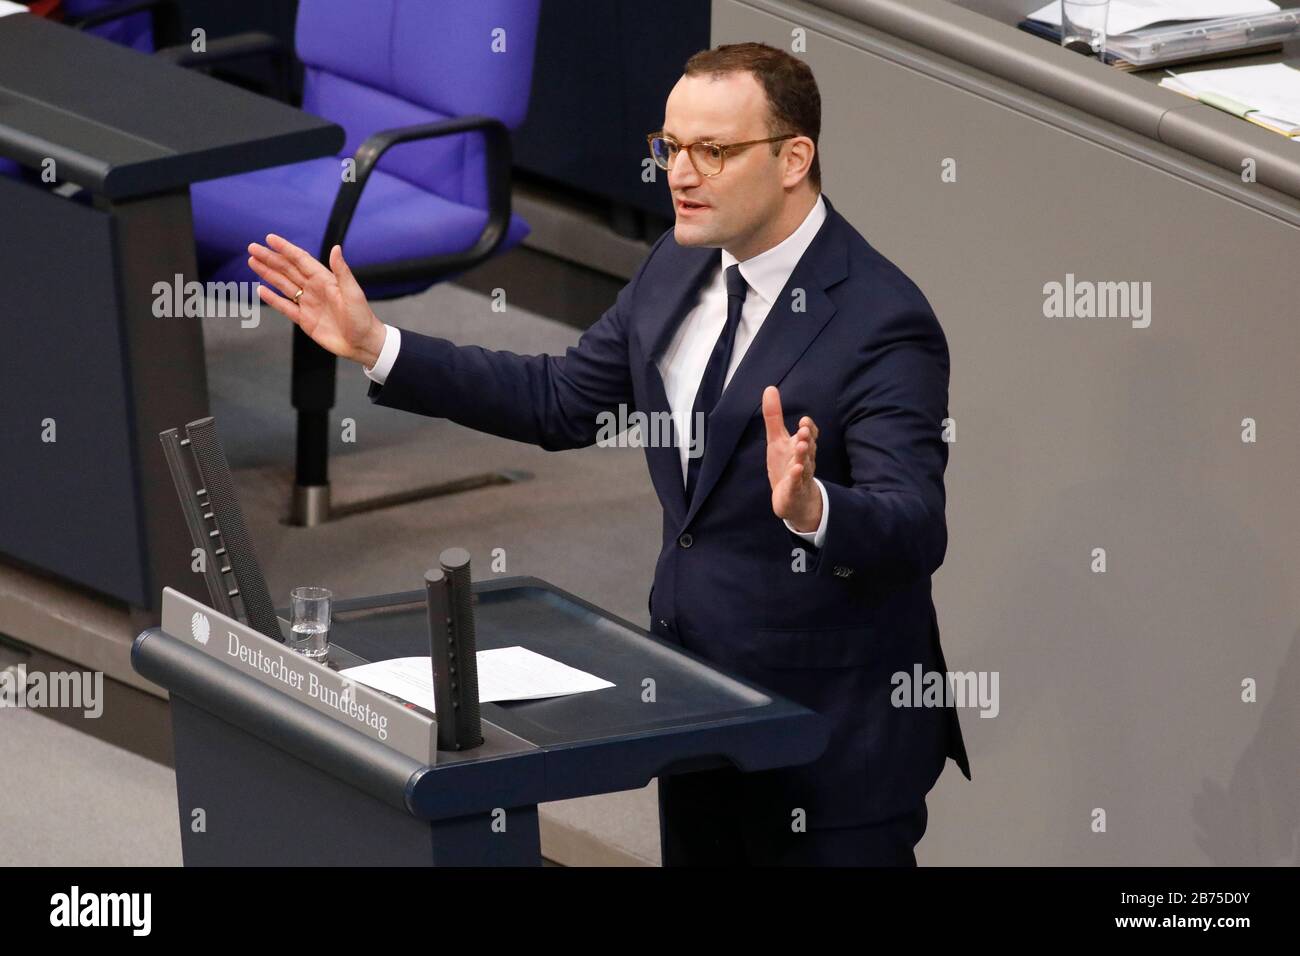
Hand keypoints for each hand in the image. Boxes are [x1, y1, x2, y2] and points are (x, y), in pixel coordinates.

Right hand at [247, 235, 386, 367]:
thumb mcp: (353, 292)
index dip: (285, 249)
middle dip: (270, 258)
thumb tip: (336, 248)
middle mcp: (314, 289)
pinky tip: (261, 290)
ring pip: (283, 285)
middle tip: (252, 248)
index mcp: (325, 280)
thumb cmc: (362, 318)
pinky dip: (272, 298)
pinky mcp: (304, 320)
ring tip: (253, 262)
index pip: (301, 260)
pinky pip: (285, 306)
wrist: (363, 344)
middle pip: (287, 269)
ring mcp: (308, 303)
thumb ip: (342, 271)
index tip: (270, 238)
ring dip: (268, 273)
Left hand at [763, 385, 821, 531]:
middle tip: (804, 431)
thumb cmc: (786, 465)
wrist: (794, 499)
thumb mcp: (777, 440)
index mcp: (800, 447)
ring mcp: (801, 476)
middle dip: (807, 439)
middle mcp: (804, 460)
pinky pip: (797, 483)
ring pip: (805, 465)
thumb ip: (774, 417)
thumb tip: (770, 388)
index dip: (809, 429)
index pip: (809, 435)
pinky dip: (797, 478)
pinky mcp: (794, 490)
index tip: (804, 421)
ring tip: (801, 446)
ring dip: (803, 456)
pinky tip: (795, 471)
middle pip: (808, 448)